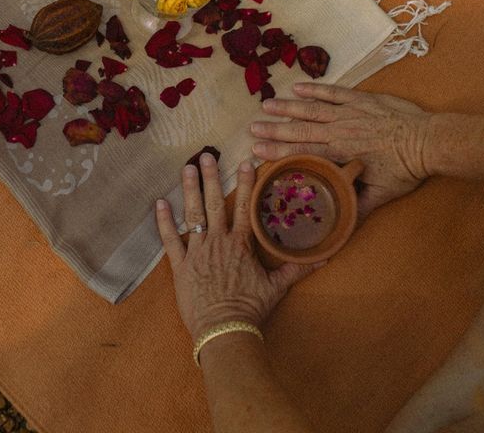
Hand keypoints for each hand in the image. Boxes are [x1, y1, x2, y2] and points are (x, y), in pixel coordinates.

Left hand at [155, 154, 320, 342]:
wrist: (225, 329)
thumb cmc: (251, 309)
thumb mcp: (276, 288)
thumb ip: (296, 269)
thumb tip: (324, 257)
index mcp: (241, 244)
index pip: (245, 207)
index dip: (246, 184)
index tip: (244, 163)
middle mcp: (219, 242)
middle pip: (215, 203)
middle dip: (211, 177)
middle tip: (206, 155)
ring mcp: (197, 252)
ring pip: (193, 215)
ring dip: (189, 190)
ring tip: (186, 168)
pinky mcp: (180, 266)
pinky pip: (170, 240)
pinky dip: (164, 221)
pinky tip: (159, 202)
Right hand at [251, 83, 431, 218]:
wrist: (430, 141)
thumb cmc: (407, 169)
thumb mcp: (382, 194)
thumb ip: (358, 206)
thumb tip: (341, 227)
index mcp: (341, 153)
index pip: (303, 152)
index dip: (278, 152)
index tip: (257, 151)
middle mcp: (340, 130)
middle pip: (301, 129)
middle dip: (274, 129)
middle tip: (252, 128)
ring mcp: (350, 112)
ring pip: (312, 108)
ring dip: (288, 107)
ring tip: (266, 104)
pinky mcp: (362, 99)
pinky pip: (334, 92)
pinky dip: (315, 90)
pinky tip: (298, 87)